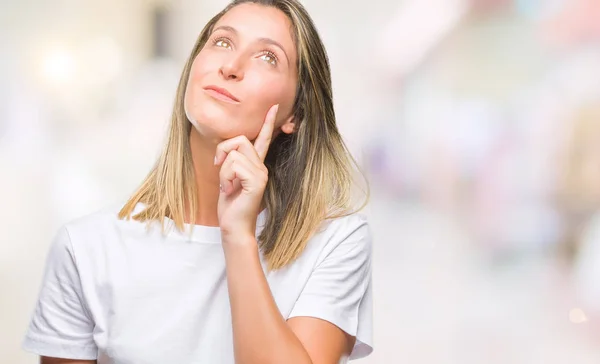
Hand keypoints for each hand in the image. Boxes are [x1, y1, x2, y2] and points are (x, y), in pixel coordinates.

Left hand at [215, 104, 277, 244]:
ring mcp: (261, 174)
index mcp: (256, 165)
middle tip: (218, 167)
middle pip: (240, 139)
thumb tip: (225, 149)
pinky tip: (230, 190)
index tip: (274, 106)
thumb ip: (231, 162)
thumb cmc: (230, 205)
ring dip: (223, 171)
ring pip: (234, 154)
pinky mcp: (257, 181)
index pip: (263, 139)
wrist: (234, 227)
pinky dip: (225, 177)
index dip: (268, 123)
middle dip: (222, 151)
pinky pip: (234, 166)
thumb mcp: (227, 178)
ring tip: (226, 186)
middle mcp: (262, 167)